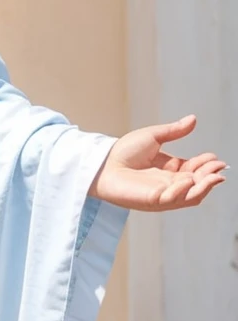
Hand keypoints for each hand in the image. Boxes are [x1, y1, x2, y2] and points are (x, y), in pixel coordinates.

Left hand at [89, 115, 226, 210]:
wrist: (101, 162)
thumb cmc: (122, 151)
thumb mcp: (152, 137)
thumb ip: (174, 131)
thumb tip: (193, 119)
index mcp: (170, 170)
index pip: (195, 170)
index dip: (207, 165)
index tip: (215, 158)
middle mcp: (169, 184)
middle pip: (197, 184)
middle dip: (210, 176)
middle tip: (219, 167)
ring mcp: (162, 194)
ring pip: (191, 196)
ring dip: (204, 187)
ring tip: (214, 176)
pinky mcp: (152, 201)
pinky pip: (173, 200)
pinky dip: (183, 192)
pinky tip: (188, 181)